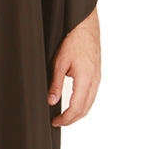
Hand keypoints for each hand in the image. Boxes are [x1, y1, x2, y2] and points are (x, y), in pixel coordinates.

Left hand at [47, 8, 100, 126]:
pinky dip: (83, 103)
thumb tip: (51, 101)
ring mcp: (98, 78)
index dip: (66, 119)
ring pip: (90, 103)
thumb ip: (56, 84)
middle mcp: (95, 80)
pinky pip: (92, 95)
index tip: (55, 121)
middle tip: (58, 122)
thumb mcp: (59, 63)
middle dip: (72, 119)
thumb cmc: (72, 41)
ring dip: (78, 112)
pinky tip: (74, 103)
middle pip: (85, 109)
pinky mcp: (97, 74)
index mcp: (85, 79)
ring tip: (64, 115)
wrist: (85, 26)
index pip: (77, 108)